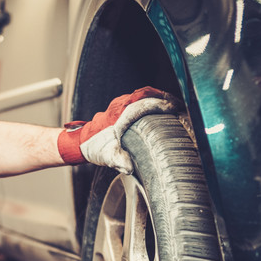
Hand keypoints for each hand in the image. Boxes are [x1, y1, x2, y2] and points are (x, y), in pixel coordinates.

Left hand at [57, 86, 181, 173]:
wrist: (80, 142)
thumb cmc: (95, 148)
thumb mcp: (107, 157)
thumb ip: (119, 161)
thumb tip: (129, 167)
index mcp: (120, 115)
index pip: (145, 104)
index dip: (162, 105)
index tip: (176, 109)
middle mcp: (120, 105)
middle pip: (147, 93)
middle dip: (165, 97)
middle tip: (180, 105)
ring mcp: (120, 103)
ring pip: (143, 93)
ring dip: (158, 97)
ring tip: (173, 106)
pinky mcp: (120, 105)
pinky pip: (138, 97)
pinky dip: (150, 99)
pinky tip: (158, 109)